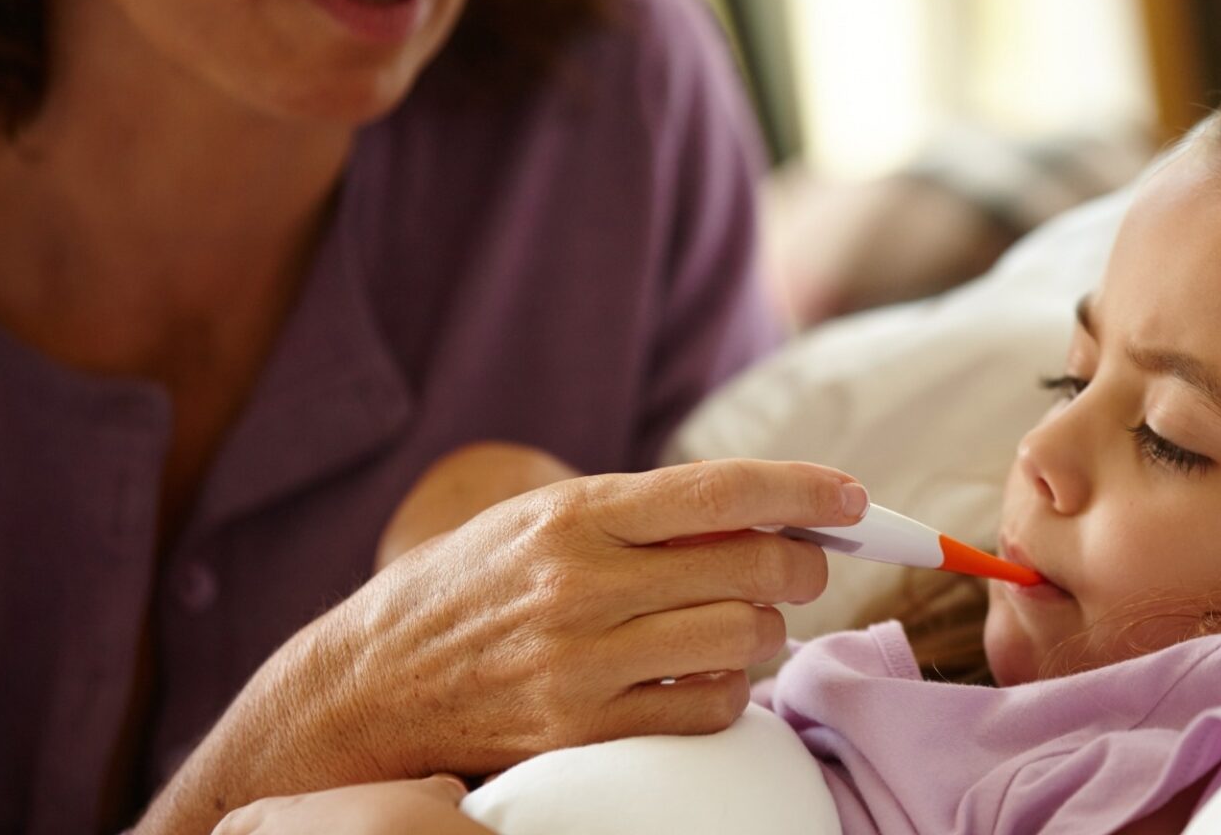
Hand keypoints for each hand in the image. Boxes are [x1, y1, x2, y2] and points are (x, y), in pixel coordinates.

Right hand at [139, 458, 867, 834]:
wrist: (366, 688)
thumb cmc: (465, 589)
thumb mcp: (537, 522)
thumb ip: (640, 516)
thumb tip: (764, 518)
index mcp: (573, 514)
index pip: (720, 489)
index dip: (804, 488)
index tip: (854, 496)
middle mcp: (580, 585)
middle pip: (751, 568)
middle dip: (801, 566)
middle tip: (803, 566)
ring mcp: (582, 665)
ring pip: (742, 642)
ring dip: (766, 632)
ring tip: (744, 623)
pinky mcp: (583, 732)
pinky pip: (709, 710)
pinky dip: (730, 690)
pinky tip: (708, 674)